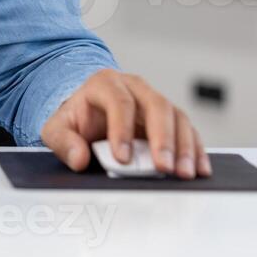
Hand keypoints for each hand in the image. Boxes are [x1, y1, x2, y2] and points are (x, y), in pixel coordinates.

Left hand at [41, 69, 211, 178]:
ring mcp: (155, 101)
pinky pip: (189, 130)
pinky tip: (198, 169)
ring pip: (177, 117)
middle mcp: (135, 88)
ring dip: (184, 146)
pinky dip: (196, 150)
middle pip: (156, 105)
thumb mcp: (58, 127)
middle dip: (162, 138)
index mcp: (105, 84)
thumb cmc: (76, 119)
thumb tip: (79, 159)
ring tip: (183, 173)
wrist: (88, 112)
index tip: (122, 158)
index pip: (118, 101)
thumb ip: (64, 142)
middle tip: (163, 166)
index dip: (122, 129)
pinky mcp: (170, 119)